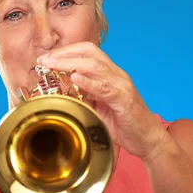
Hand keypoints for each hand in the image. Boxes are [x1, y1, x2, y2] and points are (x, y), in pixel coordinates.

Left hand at [36, 42, 168, 160]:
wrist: (148, 140)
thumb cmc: (125, 126)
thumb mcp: (99, 109)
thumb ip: (85, 98)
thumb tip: (63, 93)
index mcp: (110, 75)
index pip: (87, 52)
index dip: (66, 51)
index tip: (46, 58)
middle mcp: (117, 75)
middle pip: (89, 52)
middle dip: (64, 53)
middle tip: (43, 60)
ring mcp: (122, 86)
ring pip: (95, 66)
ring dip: (69, 63)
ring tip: (51, 65)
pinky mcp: (124, 100)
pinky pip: (105, 87)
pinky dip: (89, 82)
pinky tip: (74, 78)